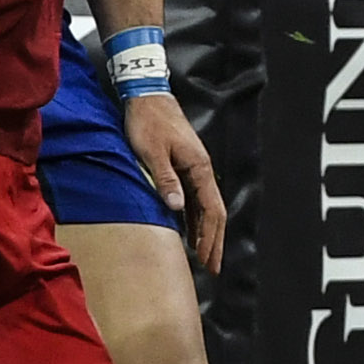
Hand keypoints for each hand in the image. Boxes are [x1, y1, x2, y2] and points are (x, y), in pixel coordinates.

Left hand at [123, 92, 226, 272]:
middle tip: (213, 267)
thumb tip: (177, 209)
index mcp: (198, 168)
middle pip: (214, 213)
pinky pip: (195, 199)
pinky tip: (190, 232)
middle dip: (215, 242)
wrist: (148, 96)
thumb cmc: (148, 122)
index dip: (210, 238)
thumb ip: (165, 180)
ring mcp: (194, 169)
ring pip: (206, 207)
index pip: (210, 210)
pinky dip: (195, 219)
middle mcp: (201, 170)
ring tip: (204, 256)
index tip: (208, 260)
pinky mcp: (185, 166)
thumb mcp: (152, 152)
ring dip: (206, 233)